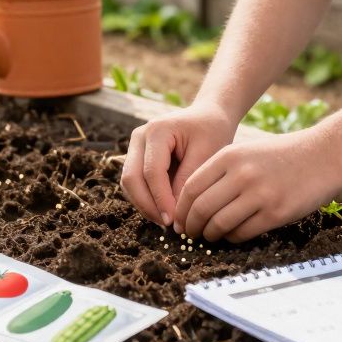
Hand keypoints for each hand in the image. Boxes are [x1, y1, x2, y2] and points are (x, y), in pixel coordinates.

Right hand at [120, 103, 238, 227]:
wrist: (208, 116)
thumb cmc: (212, 131)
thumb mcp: (207, 154)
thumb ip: (188, 181)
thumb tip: (175, 214)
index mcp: (157, 131)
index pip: (152, 172)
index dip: (161, 199)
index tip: (174, 221)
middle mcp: (139, 137)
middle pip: (131, 178)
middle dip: (147, 205)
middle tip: (167, 226)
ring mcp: (135, 146)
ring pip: (129, 183)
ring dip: (144, 205)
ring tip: (166, 222)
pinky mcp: (137, 157)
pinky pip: (135, 183)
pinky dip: (146, 199)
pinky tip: (163, 212)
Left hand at [172, 128, 341, 242]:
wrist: (323, 156)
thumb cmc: (281, 156)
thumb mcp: (246, 152)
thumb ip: (219, 171)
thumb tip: (192, 202)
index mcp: (230, 156)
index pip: (191, 187)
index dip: (181, 209)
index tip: (179, 220)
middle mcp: (241, 174)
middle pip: (201, 208)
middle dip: (191, 226)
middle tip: (190, 234)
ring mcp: (259, 194)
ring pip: (219, 224)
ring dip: (210, 235)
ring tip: (210, 236)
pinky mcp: (275, 213)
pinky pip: (242, 233)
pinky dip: (232, 238)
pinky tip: (232, 235)